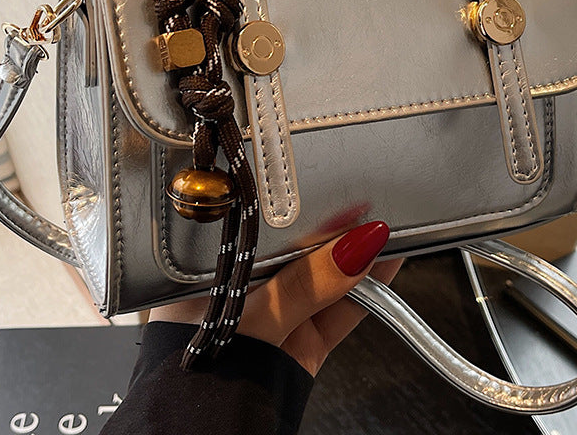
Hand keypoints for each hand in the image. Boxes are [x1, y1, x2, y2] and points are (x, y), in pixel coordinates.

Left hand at [149, 221, 401, 375]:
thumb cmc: (190, 384)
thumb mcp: (247, 323)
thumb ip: (300, 288)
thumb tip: (351, 251)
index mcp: (206, 271)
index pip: (257, 226)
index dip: (296, 208)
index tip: (332, 191)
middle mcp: (239, 289)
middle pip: (295, 250)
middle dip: (333, 230)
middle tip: (368, 207)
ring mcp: (272, 316)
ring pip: (321, 279)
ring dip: (357, 258)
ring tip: (387, 229)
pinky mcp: (298, 343)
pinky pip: (337, 311)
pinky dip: (365, 293)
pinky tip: (386, 265)